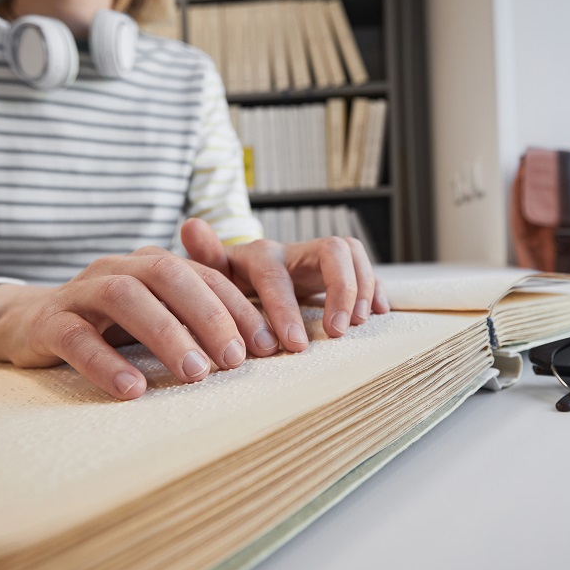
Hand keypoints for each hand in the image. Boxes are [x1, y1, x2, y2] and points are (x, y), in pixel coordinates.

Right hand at [0, 246, 281, 400]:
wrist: (24, 322)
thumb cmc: (108, 325)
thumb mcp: (155, 315)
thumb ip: (195, 319)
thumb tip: (259, 346)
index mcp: (150, 264)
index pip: (203, 274)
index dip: (238, 306)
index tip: (267, 344)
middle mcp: (118, 268)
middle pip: (169, 275)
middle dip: (208, 316)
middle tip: (235, 360)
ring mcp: (80, 292)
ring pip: (125, 298)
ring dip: (166, 335)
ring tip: (195, 375)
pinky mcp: (48, 323)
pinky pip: (77, 338)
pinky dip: (106, 364)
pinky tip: (133, 391)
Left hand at [180, 218, 389, 352]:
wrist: (242, 278)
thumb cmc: (227, 282)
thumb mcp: (212, 274)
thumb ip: (206, 256)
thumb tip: (190, 224)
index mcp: (261, 254)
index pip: (278, 274)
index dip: (286, 308)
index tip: (295, 345)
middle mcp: (295, 251)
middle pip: (332, 251)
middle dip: (340, 292)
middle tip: (338, 332)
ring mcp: (319, 259)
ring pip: (352, 254)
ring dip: (360, 287)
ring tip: (357, 323)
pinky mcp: (337, 271)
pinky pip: (365, 268)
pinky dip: (375, 287)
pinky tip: (378, 311)